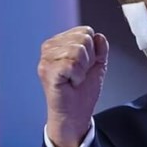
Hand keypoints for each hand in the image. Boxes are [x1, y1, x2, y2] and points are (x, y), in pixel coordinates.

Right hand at [38, 26, 108, 146]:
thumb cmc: (82, 91)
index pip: (86, 31)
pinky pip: (73, 63)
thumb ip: (100, 49)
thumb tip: (99, 36)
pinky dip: (78, 76)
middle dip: (89, 59)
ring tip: (74, 79)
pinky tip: (71, 83)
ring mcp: (46, 58)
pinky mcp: (47, 71)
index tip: (84, 67)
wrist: (75, 114)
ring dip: (83, 69)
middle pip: (84, 38)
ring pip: (79, 50)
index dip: (93, 51)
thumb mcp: (97, 65)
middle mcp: (49, 47)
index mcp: (59, 42)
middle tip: (79, 74)